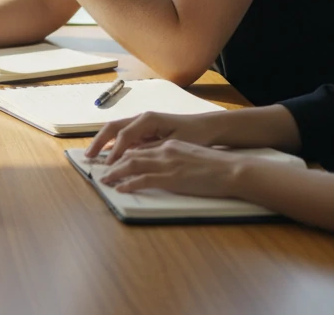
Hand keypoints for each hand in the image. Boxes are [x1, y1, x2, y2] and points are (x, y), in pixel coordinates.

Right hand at [86, 111, 218, 163]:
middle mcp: (141, 118)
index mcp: (148, 119)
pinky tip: (108, 155)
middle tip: (88, 157)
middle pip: (113, 128)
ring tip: (92, 155)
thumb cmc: (194, 135)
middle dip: (99, 142)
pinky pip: (124, 136)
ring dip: (103, 142)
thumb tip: (132, 156)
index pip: (124, 135)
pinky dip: (113, 144)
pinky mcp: (144, 130)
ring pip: (116, 130)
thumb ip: (151, 149)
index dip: (115, 151)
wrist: (207, 127)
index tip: (109, 166)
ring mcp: (142, 123)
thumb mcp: (174, 144)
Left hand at [99, 140, 250, 197]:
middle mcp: (165, 150)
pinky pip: (142, 179)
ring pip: (132, 165)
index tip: (112, 161)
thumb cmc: (217, 167)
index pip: (141, 148)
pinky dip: (128, 184)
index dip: (124, 155)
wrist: (232, 170)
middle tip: (101, 170)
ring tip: (104, 180)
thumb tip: (166, 169)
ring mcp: (167, 163)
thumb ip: (175, 159)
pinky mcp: (170, 177)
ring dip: (115, 173)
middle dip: (113, 163)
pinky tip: (120, 188)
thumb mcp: (192, 157)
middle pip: (131, 154)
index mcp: (170, 145)